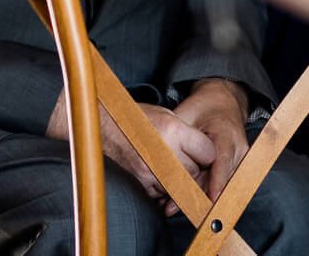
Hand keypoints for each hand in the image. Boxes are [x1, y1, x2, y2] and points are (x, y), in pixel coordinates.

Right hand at [47, 91, 215, 205]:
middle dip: (193, 167)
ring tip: (166, 162)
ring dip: (178, 179)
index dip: (205, 152)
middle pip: (196, 172)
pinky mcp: (142, 185)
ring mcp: (152, 172)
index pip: (208, 152)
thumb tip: (206, 153)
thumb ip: (187, 134)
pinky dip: (162, 186)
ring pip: (181, 186)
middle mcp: (165, 153)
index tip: (200, 151)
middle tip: (182, 156)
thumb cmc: (133, 118)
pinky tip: (154, 170)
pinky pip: (163, 193)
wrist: (100, 127)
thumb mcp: (164, 115)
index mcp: (173, 130)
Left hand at [172, 79, 250, 208]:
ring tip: (173, 205)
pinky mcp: (238, 165)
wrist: (223, 101)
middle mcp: (237, 148)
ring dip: (199, 195)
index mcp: (225, 134)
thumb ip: (178, 136)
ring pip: (220, 184)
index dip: (216, 182)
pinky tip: (186, 197)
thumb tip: (159, 153)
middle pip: (220, 179)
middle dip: (199, 195)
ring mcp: (240, 158)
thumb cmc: (202, 107)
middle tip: (173, 206)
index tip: (210, 199)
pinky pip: (222, 181)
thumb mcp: (186, 115)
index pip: (221, 161)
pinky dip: (204, 190)